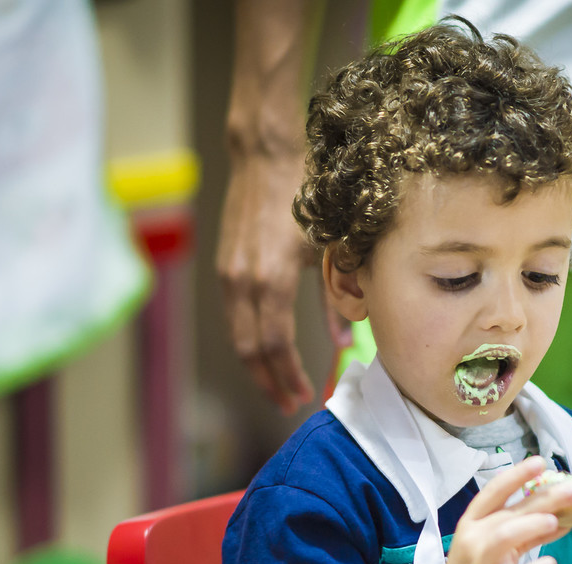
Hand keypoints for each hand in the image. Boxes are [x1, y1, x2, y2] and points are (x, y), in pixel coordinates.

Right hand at [217, 145, 315, 414]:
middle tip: (289, 402)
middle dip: (269, 381)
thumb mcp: (333, 246)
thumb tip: (346, 341)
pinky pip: (235, 317)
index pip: (276, 343)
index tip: (305, 396)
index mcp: (272, 277)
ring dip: (257, 366)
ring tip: (278, 386)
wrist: (265, 154)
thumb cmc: (306, 194)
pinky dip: (250, 341)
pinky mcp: (226, 266)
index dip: (289, 374)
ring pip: (238, 335)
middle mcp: (243, 279)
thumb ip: (338, 297)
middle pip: (250, 348)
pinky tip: (268, 352)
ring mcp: (229, 273)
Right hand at [420, 457, 571, 563]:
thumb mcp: (494, 546)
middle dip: (543, 497)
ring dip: (532, 526)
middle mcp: (474, 538)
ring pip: (505, 537)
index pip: (494, 491)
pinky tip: (551, 563)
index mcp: (473, 521)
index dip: (517, 475)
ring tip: (556, 521)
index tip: (541, 461)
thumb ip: (524, 530)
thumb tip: (562, 514)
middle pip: (509, 511)